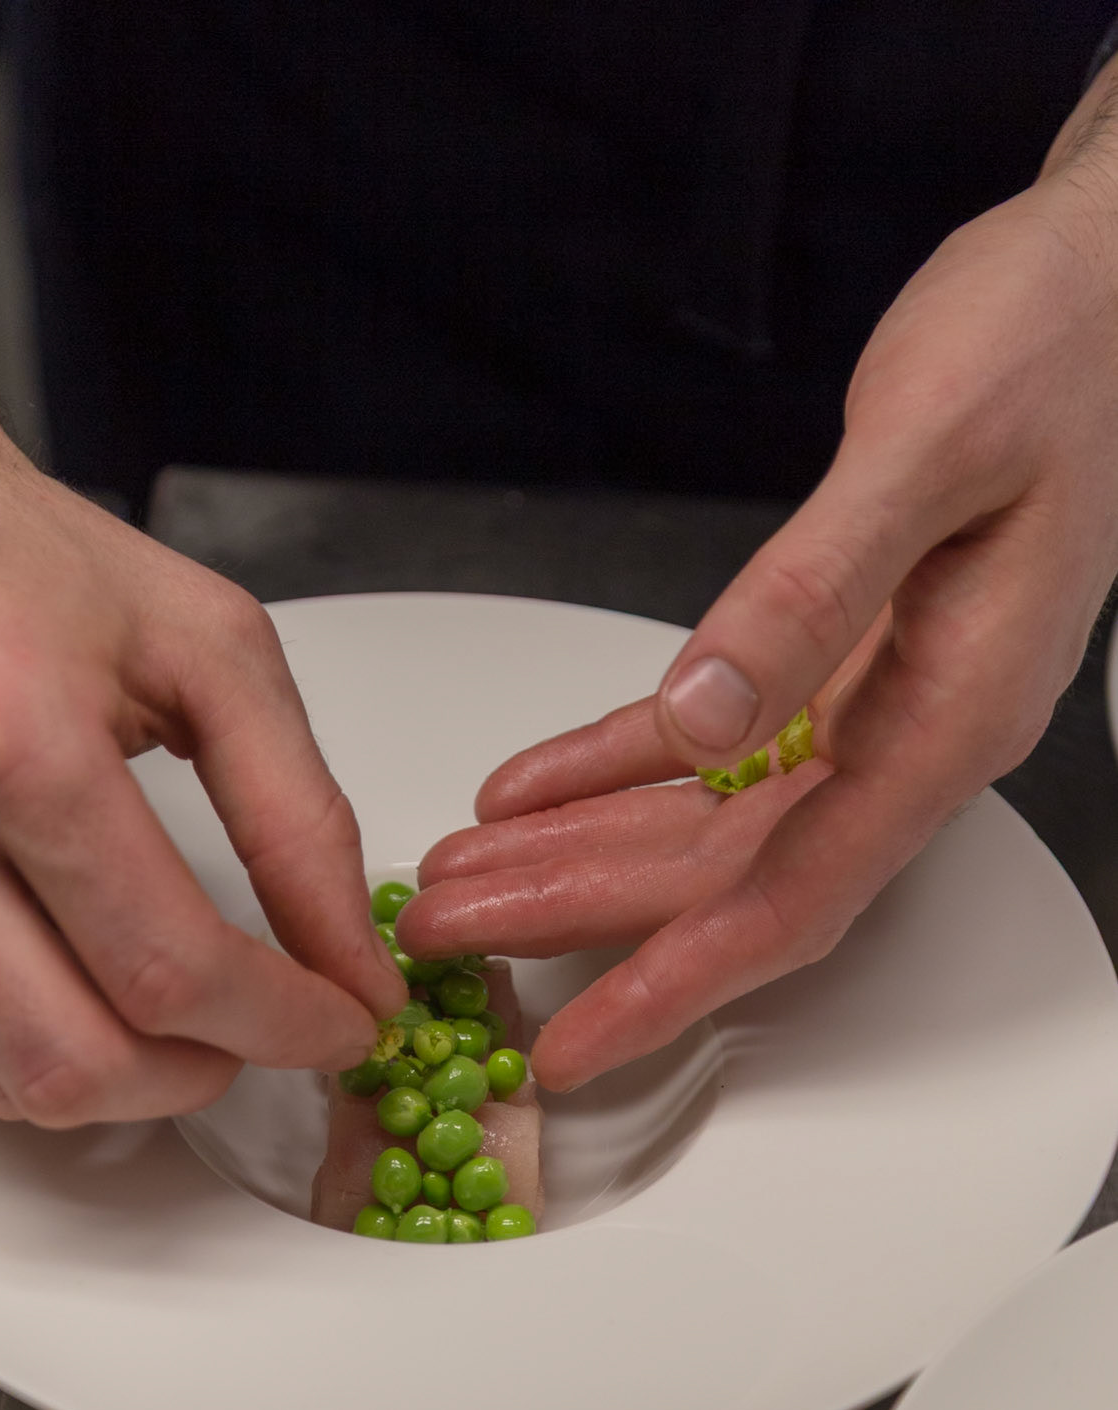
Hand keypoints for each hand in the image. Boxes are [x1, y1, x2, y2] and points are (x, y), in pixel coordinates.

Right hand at [0, 232, 402, 1122]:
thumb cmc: (17, 560)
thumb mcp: (211, 649)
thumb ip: (299, 817)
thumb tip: (350, 964)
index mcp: (10, 736)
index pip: (167, 965)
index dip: (280, 1023)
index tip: (337, 1022)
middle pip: (73, 1060)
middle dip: (197, 1076)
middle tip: (253, 1031)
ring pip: (0, 1078)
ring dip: (118, 1073)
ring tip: (170, 1002)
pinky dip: (25, 1034)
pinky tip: (65, 961)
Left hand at [400, 62, 1117, 1088]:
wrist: (1098, 279)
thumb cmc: (1044, 345)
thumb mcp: (926, 453)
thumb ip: (813, 594)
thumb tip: (705, 721)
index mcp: (947, 720)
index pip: (791, 898)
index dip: (670, 981)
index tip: (571, 1043)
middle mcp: (910, 736)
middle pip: (721, 874)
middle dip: (577, 913)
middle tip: (443, 935)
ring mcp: (874, 702)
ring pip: (704, 821)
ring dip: (577, 850)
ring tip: (460, 876)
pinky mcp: (838, 656)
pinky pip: (711, 743)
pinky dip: (615, 765)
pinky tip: (530, 786)